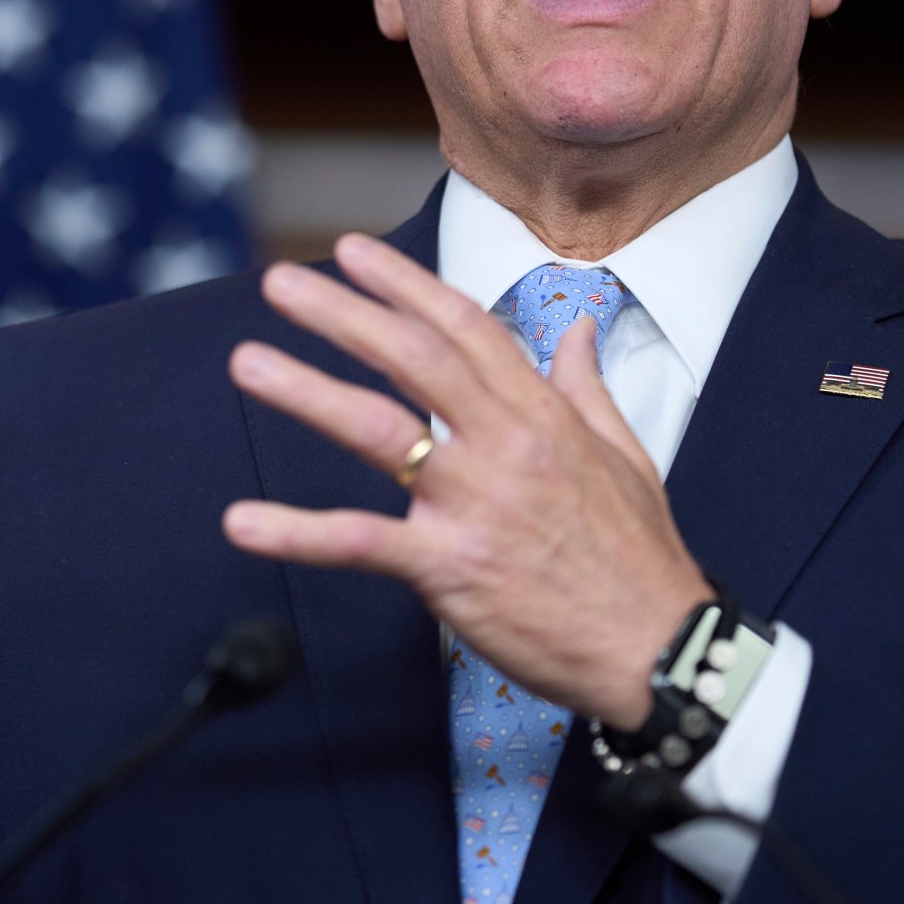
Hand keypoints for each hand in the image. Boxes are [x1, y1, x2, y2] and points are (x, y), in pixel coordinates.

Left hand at [222, 233, 710, 728]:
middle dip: (342, 314)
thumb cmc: (639, 558)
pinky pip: (362, 543)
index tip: (354, 253)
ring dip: (308, 392)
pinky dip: (299, 533)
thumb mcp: (626, 453)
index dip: (405, 285)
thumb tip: (579, 326)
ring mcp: (474, 506)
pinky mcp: (450, 569)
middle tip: (280, 282)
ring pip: (380, 431)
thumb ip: (587, 384)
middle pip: (413, 359)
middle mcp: (505, 448)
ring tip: (249, 363)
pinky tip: (243, 522)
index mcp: (542, 416)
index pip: (465, 328)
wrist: (659, 650)